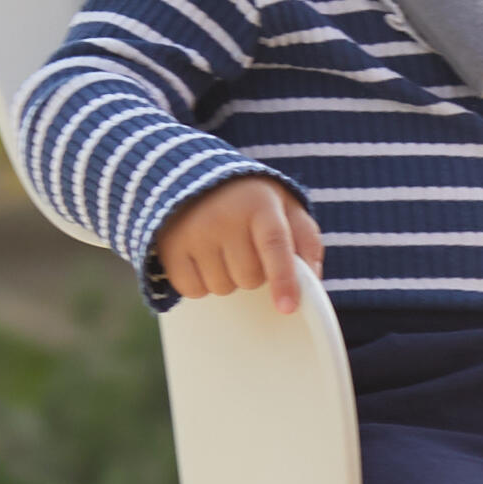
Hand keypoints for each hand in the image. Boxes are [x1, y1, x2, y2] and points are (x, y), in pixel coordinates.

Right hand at [156, 177, 325, 313]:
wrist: (191, 175)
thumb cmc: (249, 200)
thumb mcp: (284, 206)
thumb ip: (306, 239)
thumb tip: (313, 279)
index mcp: (259, 204)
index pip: (275, 245)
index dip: (283, 279)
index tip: (287, 308)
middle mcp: (224, 217)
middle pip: (250, 277)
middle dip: (254, 272)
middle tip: (246, 247)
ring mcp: (193, 232)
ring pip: (222, 288)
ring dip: (228, 278)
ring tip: (223, 248)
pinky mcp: (169, 248)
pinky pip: (193, 290)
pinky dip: (201, 283)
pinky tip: (203, 258)